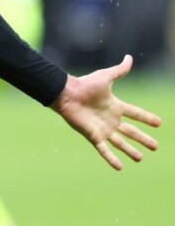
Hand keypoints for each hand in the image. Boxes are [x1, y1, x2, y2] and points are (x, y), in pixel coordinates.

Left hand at [50, 54, 160, 170]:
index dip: (146, 118)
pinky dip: (111, 158)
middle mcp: (110, 119)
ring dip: (130, 151)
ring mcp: (102, 129)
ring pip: (120, 142)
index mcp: (115, 106)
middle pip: (131, 131)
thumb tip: (129, 57)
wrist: (67, 94)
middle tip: (156, 146)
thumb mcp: (106, 77)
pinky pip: (104, 150)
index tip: (159, 123)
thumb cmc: (84, 84)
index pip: (135, 113)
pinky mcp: (93, 136)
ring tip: (141, 158)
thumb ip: (119, 70)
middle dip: (143, 139)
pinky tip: (120, 167)